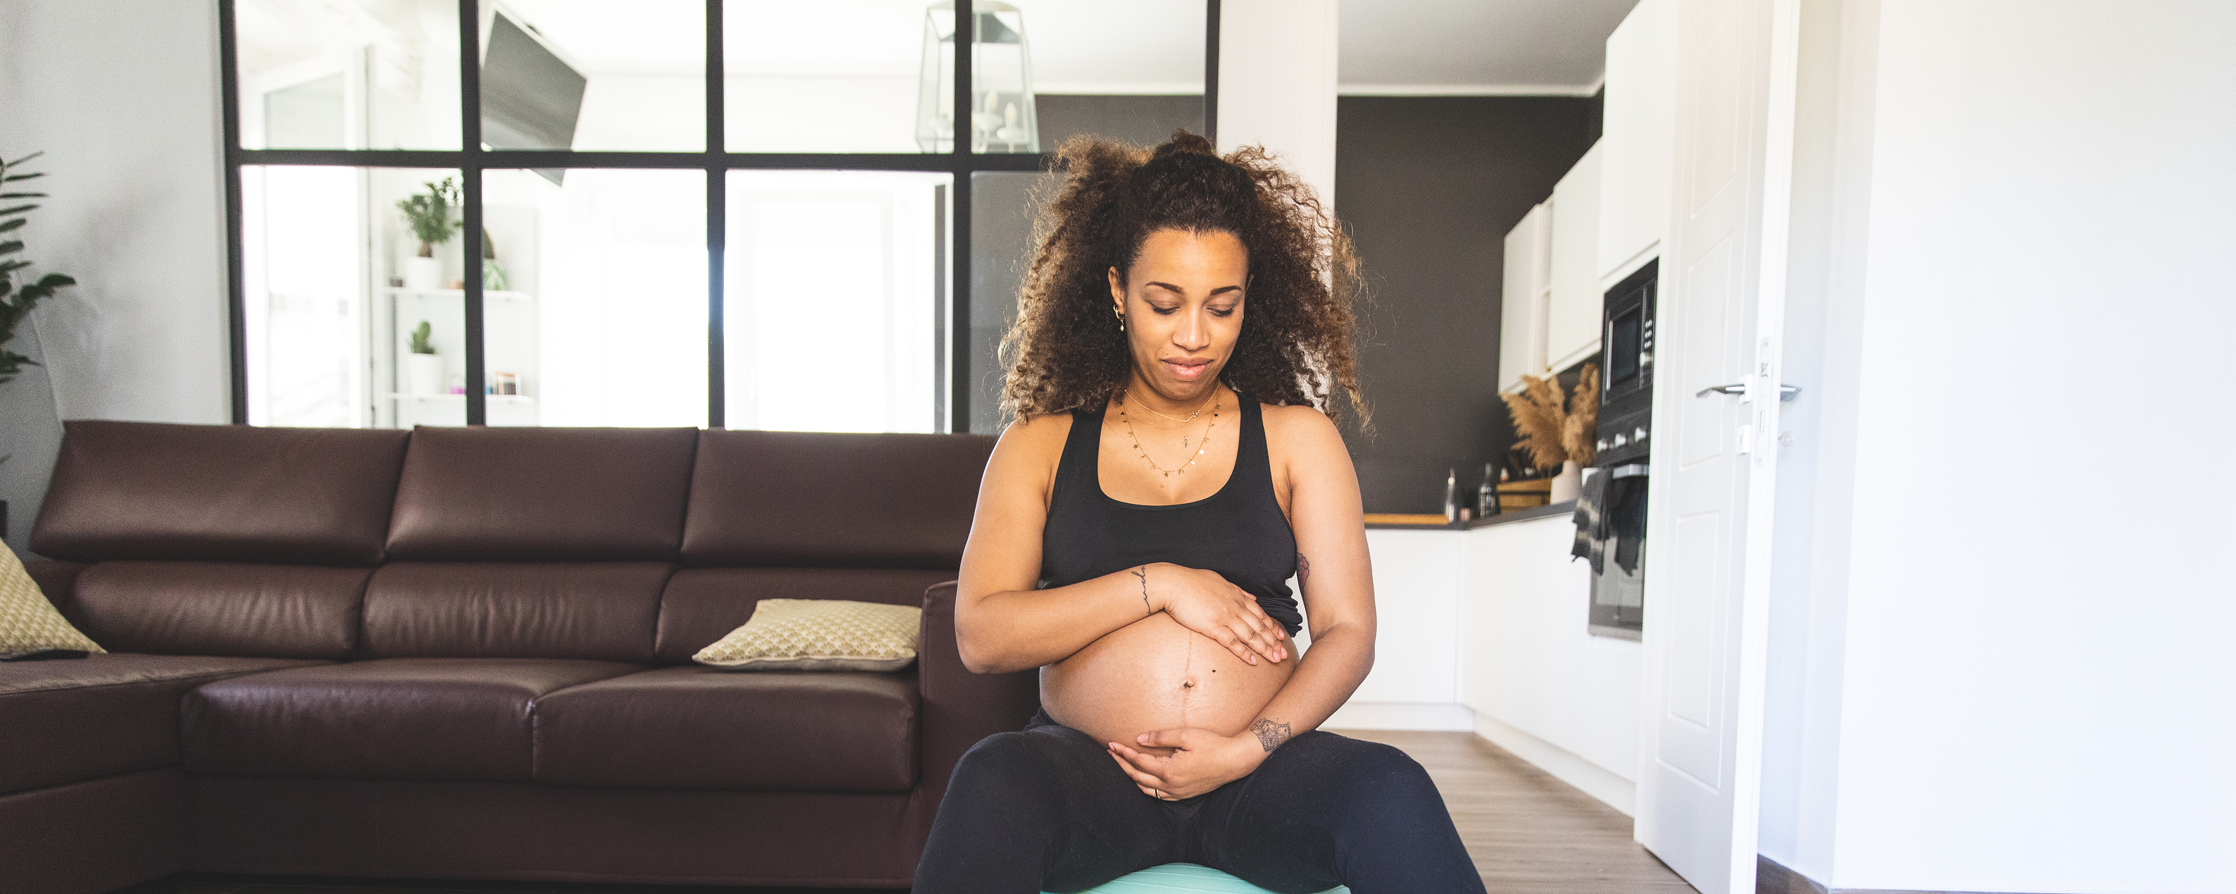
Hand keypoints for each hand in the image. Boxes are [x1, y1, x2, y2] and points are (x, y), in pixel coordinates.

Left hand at [1107, 728, 1268, 799]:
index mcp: (1169, 771)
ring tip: (1123, 766)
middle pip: (1138, 777)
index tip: (1111, 744)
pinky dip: (1147, 787)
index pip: (1138, 762)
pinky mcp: (1185, 795)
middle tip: (1111, 754)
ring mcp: (1178, 793)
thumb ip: (1160, 737)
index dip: (1123, 753)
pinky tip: (1144, 780)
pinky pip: (1159, 795)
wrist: (1235, 761)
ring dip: (1132, 778)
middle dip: (1122, 765)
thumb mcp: (1186, 735)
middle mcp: (1171, 786)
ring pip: (1147, 790)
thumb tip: (1139, 739)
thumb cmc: (1213, 745)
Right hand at [1150, 564, 1288, 664]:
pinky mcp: (1213, 627)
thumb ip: (1237, 590)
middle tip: (1283, 654)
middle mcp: (1235, 607)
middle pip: (1259, 626)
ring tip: (1275, 660)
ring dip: (1265, 649)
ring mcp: (1225, 617)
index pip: (1260, 613)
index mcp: (1237, 596)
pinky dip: (1245, 653)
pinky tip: (1253, 661)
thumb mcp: (1220, 580)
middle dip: (1273, 642)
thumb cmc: (1192, 582)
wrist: (1174, 584)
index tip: (1281, 636)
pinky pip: (1233, 642)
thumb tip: (1250, 596)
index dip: (1272, 626)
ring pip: (1251, 636)